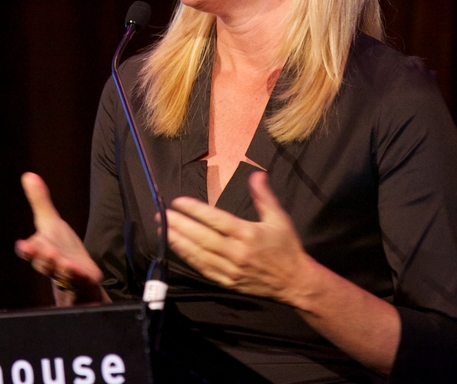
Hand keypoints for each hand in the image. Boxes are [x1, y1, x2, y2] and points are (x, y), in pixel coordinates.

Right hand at [15, 172, 108, 305]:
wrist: (79, 275)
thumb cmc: (61, 248)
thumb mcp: (50, 223)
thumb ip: (40, 201)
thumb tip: (28, 174)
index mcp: (41, 250)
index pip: (30, 251)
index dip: (27, 249)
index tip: (23, 245)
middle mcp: (51, 264)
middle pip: (44, 263)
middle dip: (43, 258)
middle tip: (46, 251)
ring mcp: (66, 275)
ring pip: (61, 273)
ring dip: (61, 268)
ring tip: (64, 262)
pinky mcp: (83, 282)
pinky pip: (80, 281)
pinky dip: (79, 276)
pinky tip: (81, 271)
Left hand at [169, 171, 400, 374]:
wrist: (295, 282)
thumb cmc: (287, 247)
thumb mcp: (279, 218)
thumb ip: (264, 196)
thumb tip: (256, 173)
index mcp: (248, 234)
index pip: (216, 220)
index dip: (195, 211)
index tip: (178, 202)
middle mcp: (237, 253)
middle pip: (202, 238)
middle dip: (179, 225)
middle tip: (161, 213)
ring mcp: (230, 270)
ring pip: (199, 254)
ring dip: (178, 241)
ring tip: (163, 228)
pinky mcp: (227, 282)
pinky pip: (203, 269)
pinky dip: (188, 258)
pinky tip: (177, 247)